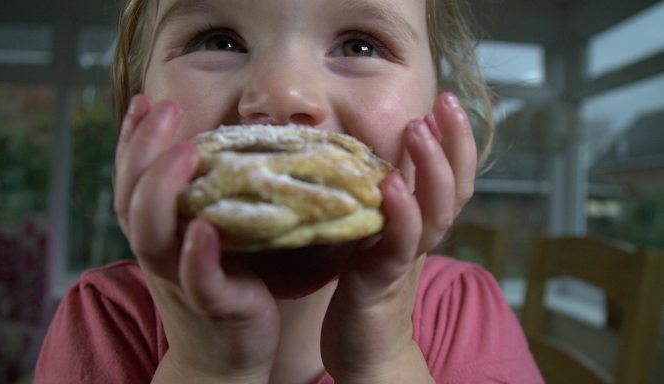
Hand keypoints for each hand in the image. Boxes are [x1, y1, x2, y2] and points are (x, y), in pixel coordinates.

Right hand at [113, 95, 278, 382]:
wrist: (225, 357)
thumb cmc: (219, 286)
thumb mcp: (200, 238)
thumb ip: (200, 202)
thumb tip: (216, 151)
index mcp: (157, 233)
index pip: (132, 179)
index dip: (132, 140)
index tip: (145, 101)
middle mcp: (160, 252)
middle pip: (133, 197)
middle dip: (143, 150)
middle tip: (164, 109)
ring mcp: (182, 279)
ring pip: (153, 236)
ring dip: (162, 193)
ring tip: (183, 154)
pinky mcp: (214, 304)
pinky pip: (199, 280)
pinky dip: (196, 255)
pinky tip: (204, 230)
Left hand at [321, 92, 477, 382]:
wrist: (365, 345)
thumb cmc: (367, 283)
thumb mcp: (379, 231)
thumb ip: (385, 198)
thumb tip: (377, 152)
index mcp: (424, 222)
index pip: (452, 176)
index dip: (456, 140)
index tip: (447, 101)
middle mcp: (424, 236)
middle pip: (455, 187)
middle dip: (453, 143)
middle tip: (444, 102)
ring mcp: (407, 257)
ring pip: (435, 211)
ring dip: (431, 168)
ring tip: (420, 130)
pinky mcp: (382, 278)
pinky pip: (399, 244)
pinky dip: (402, 214)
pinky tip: (395, 185)